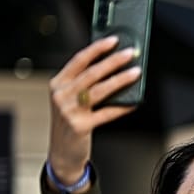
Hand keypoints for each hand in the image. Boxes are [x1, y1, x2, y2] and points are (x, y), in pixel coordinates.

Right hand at [47, 37, 141, 184]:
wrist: (62, 153)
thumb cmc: (70, 122)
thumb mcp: (71, 100)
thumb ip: (85, 84)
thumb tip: (114, 68)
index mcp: (58, 84)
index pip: (79, 60)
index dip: (97, 48)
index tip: (114, 40)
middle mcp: (61, 95)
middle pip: (91, 73)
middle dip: (113, 61)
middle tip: (130, 53)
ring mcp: (69, 111)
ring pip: (100, 90)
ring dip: (120, 80)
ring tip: (135, 72)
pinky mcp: (80, 126)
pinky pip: (106, 113)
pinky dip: (122, 107)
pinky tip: (135, 102)